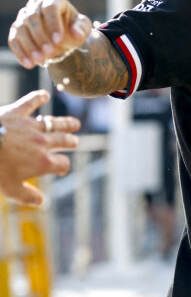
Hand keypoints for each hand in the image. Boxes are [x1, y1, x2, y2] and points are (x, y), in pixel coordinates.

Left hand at [0, 90, 80, 204]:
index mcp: (42, 162)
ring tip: (75, 124)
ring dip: (66, 123)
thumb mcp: (10, 189)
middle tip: (74, 142)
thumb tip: (41, 201)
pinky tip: (44, 95)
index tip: (61, 169)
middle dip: (70, 142)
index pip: (63, 164)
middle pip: (64, 141)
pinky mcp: (17, 113)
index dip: (63, 167)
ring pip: (55, 123)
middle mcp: (42, 142)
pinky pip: (30, 102)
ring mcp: (31, 126)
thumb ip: (27, 195)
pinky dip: (38, 97)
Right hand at [8, 0, 92, 68]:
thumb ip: (81, 29)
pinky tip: (29, 64)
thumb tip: (77, 35)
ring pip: (21, 29)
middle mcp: (35, 5)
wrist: (63, 37)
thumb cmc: (74, 28)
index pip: (50, 8)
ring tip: (41, 60)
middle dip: (41, 37)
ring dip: (30, 46)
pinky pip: (14, 40)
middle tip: (50, 53)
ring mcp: (23, 16)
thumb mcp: (82, 28)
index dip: (53, 24)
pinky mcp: (16, 30)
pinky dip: (21, 53)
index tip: (58, 41)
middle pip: (33, 18)